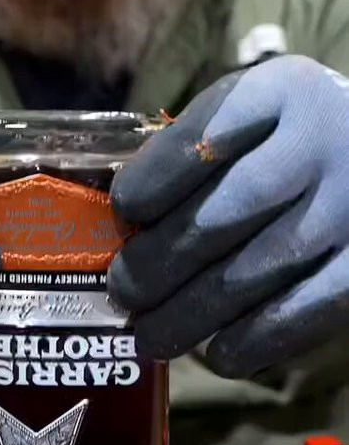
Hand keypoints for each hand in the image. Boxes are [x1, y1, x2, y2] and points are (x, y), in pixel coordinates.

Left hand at [107, 55, 348, 376]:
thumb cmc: (303, 142)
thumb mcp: (264, 114)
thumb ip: (204, 148)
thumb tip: (125, 228)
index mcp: (282, 92)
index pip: (198, 140)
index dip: (150, 183)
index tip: (122, 214)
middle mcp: (321, 142)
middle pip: (221, 214)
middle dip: (157, 263)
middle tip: (123, 292)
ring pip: (254, 271)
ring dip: (189, 313)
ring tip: (151, 334)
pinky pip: (301, 312)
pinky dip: (251, 340)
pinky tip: (218, 352)